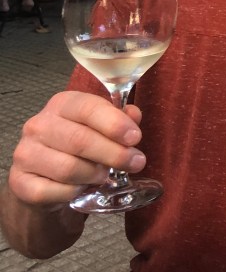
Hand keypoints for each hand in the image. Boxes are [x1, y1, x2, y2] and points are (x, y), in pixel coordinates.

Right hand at [6, 91, 145, 209]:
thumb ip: (120, 119)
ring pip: (68, 168)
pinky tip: (82, 187)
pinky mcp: (20, 182)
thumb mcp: (101, 126)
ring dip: (95, 174)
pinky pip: (53, 191)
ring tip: (106, 175)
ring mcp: (25, 154)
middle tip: (136, 162)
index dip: (114, 123)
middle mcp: (39, 125)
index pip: (88, 107)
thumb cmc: (80, 146)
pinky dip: (74, 192)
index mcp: (62, 104)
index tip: (135, 137)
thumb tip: (133, 115)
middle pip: (80, 140)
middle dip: (114, 153)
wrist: (46, 176)